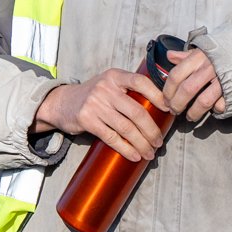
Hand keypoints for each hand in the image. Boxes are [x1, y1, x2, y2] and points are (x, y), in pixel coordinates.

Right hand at [33, 70, 167, 162]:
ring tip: (150, 153)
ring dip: (142, 143)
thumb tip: (159, 107)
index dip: (157, 95)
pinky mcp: (87, 120)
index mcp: (115, 76)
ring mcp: (95, 104)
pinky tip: (134, 156)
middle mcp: (106, 88)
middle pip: (136, 111)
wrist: (62, 102)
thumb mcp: (109, 84)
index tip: (169, 110)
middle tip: (159, 142)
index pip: (141, 82)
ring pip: (126, 128)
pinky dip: (126, 149)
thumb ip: (128, 89)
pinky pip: (112, 138)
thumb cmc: (93, 95)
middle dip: (152, 130)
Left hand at [160, 47, 226, 123]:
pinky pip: (221, 105)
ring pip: (203, 101)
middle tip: (174, 110)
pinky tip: (212, 110)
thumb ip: (186, 55)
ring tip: (190, 117)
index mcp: (198, 57)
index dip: (168, 91)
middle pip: (187, 90)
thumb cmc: (221, 53)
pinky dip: (215, 110)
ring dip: (194, 113)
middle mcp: (209, 67)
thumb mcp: (203, 50)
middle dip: (177, 104)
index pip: (176, 75)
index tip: (165, 100)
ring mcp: (222, 79)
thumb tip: (169, 56)